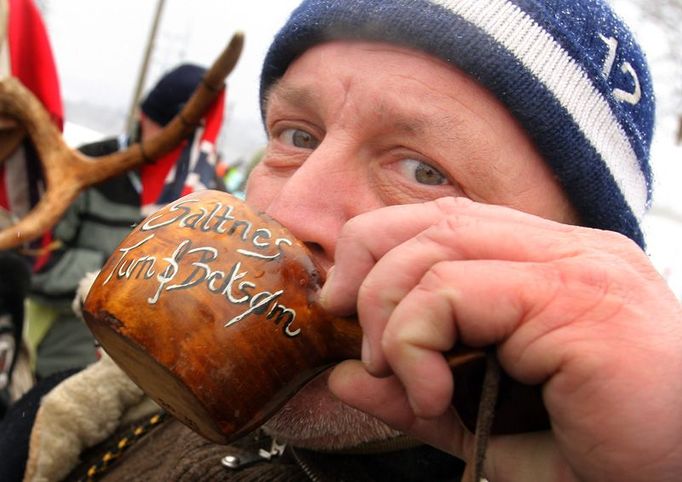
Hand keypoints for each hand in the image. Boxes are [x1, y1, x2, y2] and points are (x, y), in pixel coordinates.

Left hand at [321, 197, 681, 480]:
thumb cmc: (596, 455)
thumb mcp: (484, 423)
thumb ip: (414, 394)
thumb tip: (344, 377)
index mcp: (553, 265)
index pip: (448, 220)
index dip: (380, 252)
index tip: (348, 308)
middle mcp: (570, 251)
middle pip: (436, 218)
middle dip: (370, 272)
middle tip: (362, 343)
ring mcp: (578, 266)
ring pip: (438, 244)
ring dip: (389, 310)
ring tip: (396, 374)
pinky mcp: (576, 298)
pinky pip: (454, 290)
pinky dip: (415, 339)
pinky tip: (431, 394)